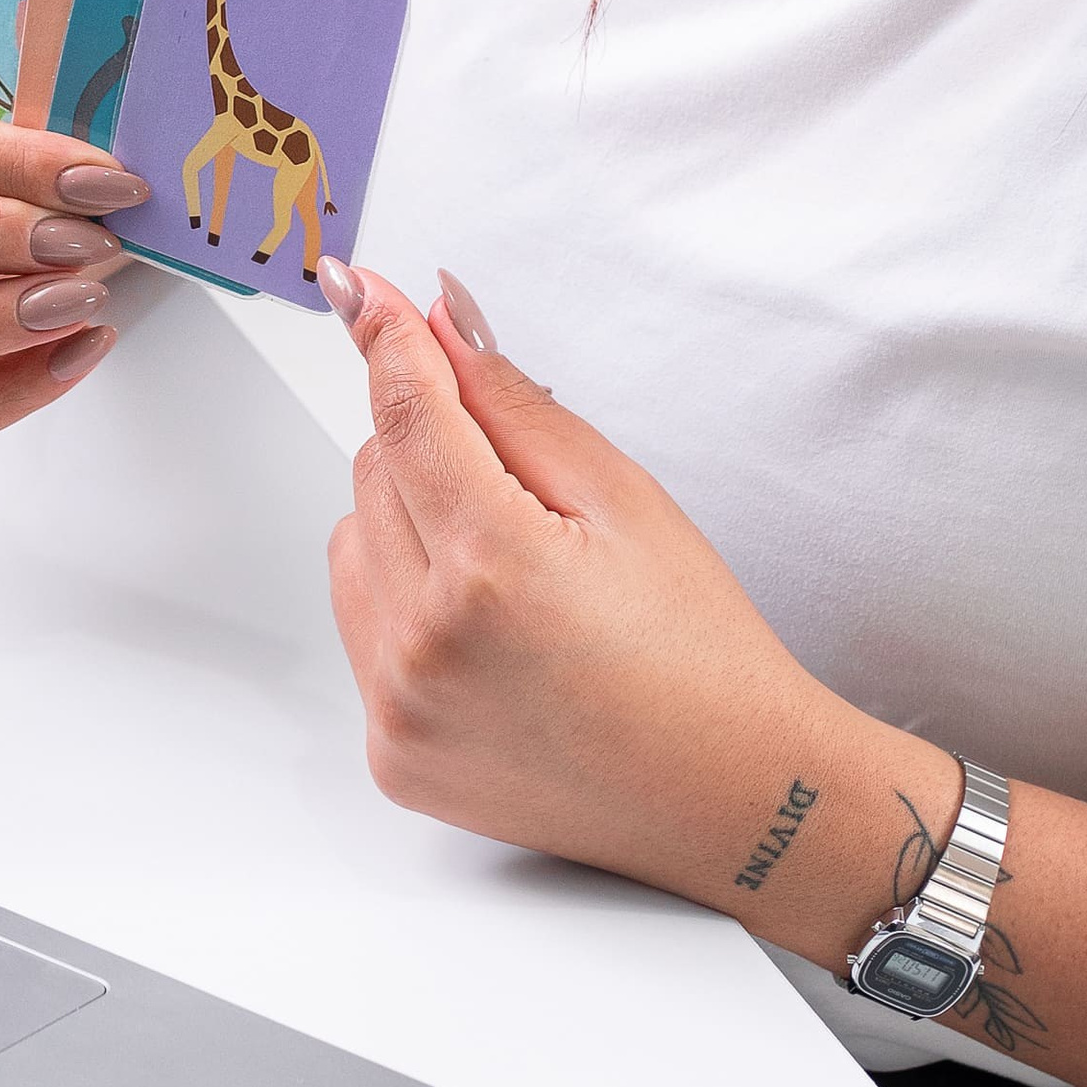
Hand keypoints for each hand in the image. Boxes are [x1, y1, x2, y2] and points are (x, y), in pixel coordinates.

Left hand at [322, 262, 947, 955]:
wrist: (732, 799)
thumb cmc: (701, 652)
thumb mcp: (625, 498)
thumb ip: (516, 403)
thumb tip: (435, 320)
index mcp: (493, 570)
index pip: (406, 414)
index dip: (387, 340)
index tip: (360, 287)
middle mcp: (427, 647)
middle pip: (373, 471)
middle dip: (436, 452)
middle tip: (529, 495)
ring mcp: (402, 711)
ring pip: (354, 543)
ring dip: (412, 527)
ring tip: (515, 577)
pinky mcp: (393, 756)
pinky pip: (360, 627)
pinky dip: (406, 605)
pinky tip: (492, 634)